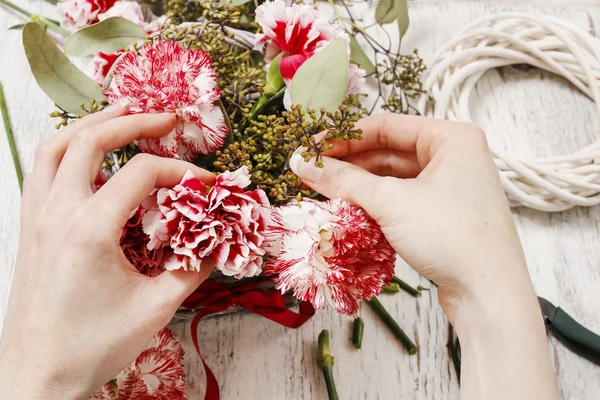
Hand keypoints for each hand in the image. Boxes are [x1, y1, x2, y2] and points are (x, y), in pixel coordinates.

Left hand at [0, 108, 213, 398]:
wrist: (38, 375)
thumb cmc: (94, 345)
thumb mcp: (156, 307)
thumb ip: (193, 267)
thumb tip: (218, 242)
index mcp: (90, 230)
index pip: (142, 174)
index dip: (181, 171)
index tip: (205, 184)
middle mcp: (57, 213)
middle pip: (91, 140)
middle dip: (132, 122)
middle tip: (165, 118)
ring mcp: (36, 218)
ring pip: (56, 147)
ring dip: (91, 125)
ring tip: (122, 114)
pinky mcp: (28, 229)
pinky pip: (41, 171)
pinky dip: (66, 150)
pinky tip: (86, 155)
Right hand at [290, 113, 558, 398]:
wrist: (490, 295)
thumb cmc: (450, 235)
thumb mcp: (391, 201)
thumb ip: (343, 180)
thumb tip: (302, 164)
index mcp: (451, 137)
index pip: (385, 126)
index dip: (343, 136)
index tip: (309, 148)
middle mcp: (454, 156)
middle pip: (388, 151)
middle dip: (349, 163)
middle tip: (311, 173)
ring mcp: (450, 186)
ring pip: (394, 177)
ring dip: (359, 184)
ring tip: (324, 192)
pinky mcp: (444, 214)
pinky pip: (402, 198)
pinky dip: (376, 203)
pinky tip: (349, 209)